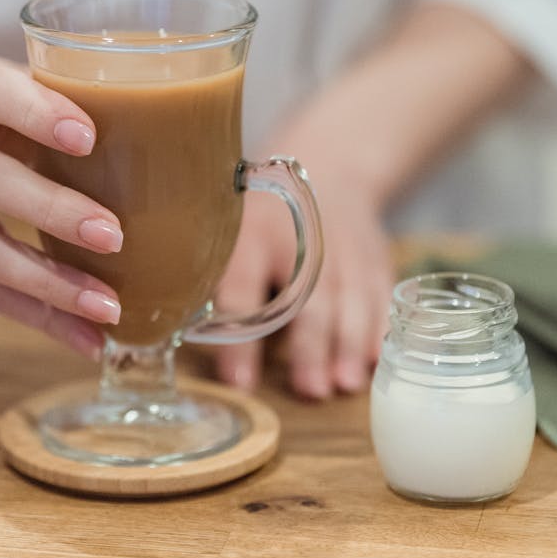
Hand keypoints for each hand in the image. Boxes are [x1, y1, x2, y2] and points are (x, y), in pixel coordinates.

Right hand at [0, 56, 124, 359]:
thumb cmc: (6, 111)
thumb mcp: (29, 85)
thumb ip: (86, 100)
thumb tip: (204, 137)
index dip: (36, 114)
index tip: (88, 136)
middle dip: (53, 213)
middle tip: (115, 237)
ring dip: (50, 284)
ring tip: (107, 307)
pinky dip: (39, 318)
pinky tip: (86, 336)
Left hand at [214, 153, 394, 398]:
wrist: (327, 166)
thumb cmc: (260, 217)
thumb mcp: (228, 231)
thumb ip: (211, 279)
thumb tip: (176, 336)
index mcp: (251, 235)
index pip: (241, 289)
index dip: (240, 340)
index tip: (240, 382)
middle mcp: (301, 240)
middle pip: (308, 297)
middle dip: (311, 345)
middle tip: (310, 391)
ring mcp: (344, 247)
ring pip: (351, 297)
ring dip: (349, 343)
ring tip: (345, 384)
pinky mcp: (374, 256)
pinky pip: (380, 293)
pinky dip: (379, 327)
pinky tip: (375, 360)